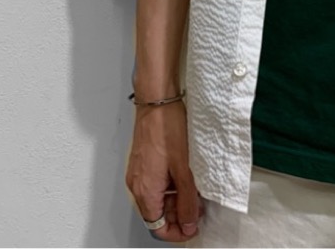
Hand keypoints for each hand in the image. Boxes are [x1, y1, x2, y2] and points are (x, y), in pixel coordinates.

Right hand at [126, 99, 203, 241]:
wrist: (157, 101)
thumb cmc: (167, 128)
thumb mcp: (184, 170)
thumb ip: (187, 201)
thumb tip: (188, 223)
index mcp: (145, 190)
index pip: (157, 227)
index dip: (176, 232)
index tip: (192, 228)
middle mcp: (137, 184)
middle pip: (156, 214)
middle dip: (178, 215)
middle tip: (197, 206)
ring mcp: (138, 172)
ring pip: (156, 198)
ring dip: (175, 199)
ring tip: (193, 188)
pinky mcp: (142, 162)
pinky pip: (155, 183)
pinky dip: (169, 186)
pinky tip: (184, 175)